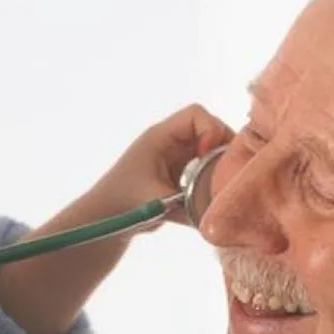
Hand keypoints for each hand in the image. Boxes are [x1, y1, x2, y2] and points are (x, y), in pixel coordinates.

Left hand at [86, 103, 233, 229]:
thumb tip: (222, 212)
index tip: (208, 156)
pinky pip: (204, 164)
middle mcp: (169, 141)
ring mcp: (174, 156)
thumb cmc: (122, 204)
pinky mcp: (177, 172)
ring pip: (209, 147)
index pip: (196, 114)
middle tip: (229, 171)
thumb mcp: (158, 202)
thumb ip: (191, 205)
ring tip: (225, 182)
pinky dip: (213, 174)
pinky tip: (214, 192)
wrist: (103, 218)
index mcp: (159, 137)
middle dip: (223, 146)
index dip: (210, 131)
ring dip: (220, 162)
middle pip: (208, 128)